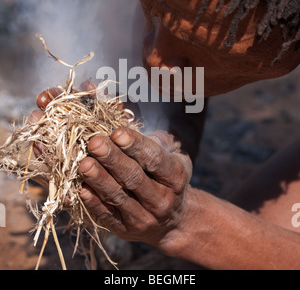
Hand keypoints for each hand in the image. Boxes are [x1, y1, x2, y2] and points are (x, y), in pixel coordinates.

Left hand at [79, 128, 192, 250]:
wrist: (173, 221)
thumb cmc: (167, 178)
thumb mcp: (172, 155)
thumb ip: (156, 138)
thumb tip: (129, 118)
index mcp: (176, 176)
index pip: (155, 159)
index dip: (136, 146)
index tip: (117, 133)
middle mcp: (162, 200)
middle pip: (134, 178)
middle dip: (113, 159)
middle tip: (94, 143)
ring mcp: (144, 218)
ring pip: (118, 197)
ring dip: (100, 180)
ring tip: (84, 164)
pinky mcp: (125, 231)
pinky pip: (107, 216)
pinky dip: (93, 202)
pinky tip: (81, 188)